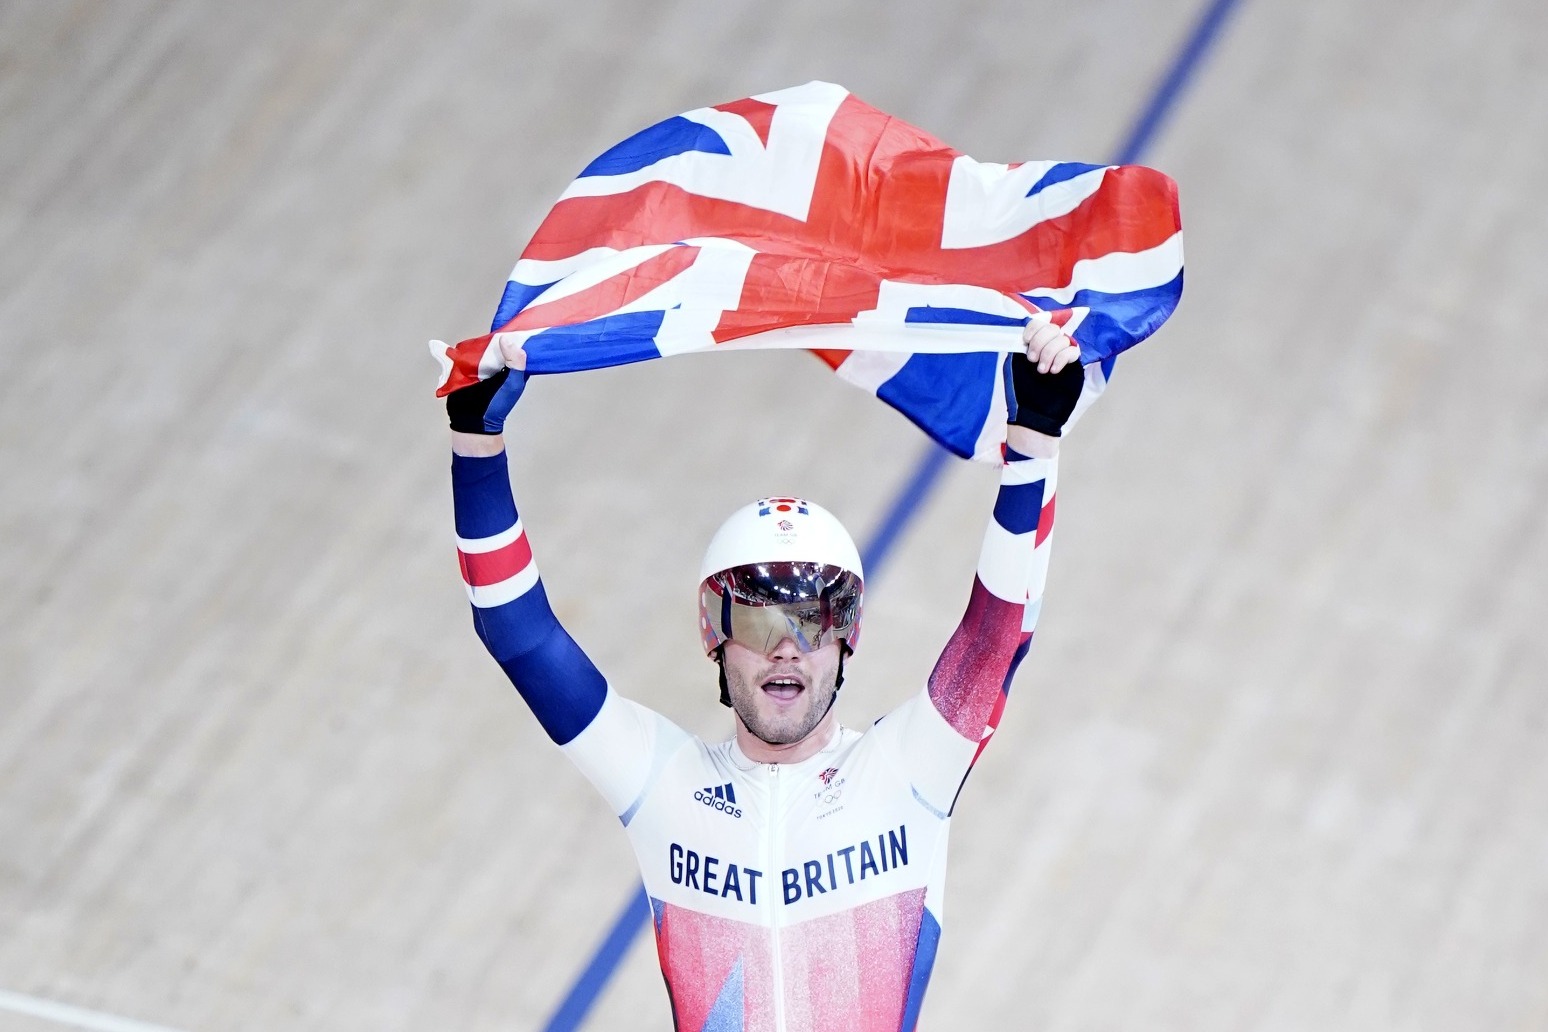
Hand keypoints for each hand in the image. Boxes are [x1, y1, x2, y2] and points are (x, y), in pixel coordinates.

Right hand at [445, 339, 528, 434]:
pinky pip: (464, 354)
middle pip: (497, 341)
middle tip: (491, 330)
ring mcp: (482, 364)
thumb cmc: (497, 406)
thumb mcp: (513, 384)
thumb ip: (515, 363)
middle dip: (493, 336)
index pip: (517, 343)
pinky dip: (461, 350)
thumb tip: (506, 340)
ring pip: (480, 346)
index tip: (513, 322)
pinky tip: (461, 347)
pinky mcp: (466, 367)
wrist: (472, 421)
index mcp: (515, 366)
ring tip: (475, 341)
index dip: (516, 332)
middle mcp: (499, 363)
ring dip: (476, 343)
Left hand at [1007, 315, 1083, 436]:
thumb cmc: (1020, 393)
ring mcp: (1061, 356)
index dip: (1034, 329)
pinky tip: (1054, 371)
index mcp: (1033, 346)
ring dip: (1050, 353)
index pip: (1038, 324)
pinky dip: (1062, 358)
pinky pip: (1073, 351)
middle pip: (1052, 329)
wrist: (1034, 414)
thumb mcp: (1013, 366)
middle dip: (1041, 342)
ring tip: (1043, 371)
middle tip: (1033, 360)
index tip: (1026, 342)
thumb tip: (1025, 332)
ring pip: (1063, 339)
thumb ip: (1019, 348)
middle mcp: (1048, 348)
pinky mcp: (1073, 366)